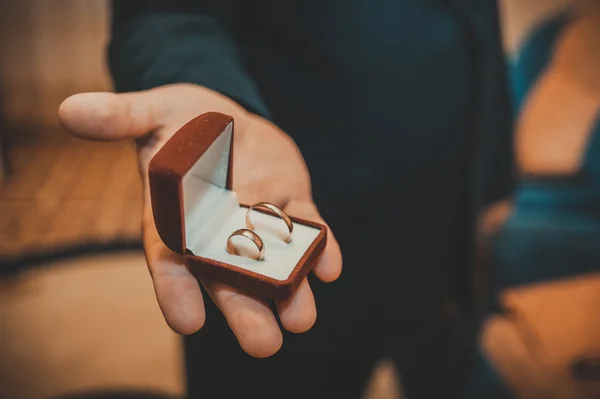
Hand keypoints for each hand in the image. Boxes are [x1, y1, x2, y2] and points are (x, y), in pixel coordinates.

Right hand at [59, 84, 341, 356]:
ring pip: (274, 264)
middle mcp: (218, 231)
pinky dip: (319, 247)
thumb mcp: (149, 113)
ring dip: (291, 291)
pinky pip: (307, 228)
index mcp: (177, 219)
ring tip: (302, 319)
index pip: (171, 262)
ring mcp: (257, 220)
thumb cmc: (178, 122)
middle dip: (245, 312)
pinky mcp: (289, 202)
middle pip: (228, 280)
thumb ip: (119, 117)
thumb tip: (69, 107)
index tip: (186, 321)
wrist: (223, 116)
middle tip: (263, 345)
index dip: (175, 291)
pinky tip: (330, 266)